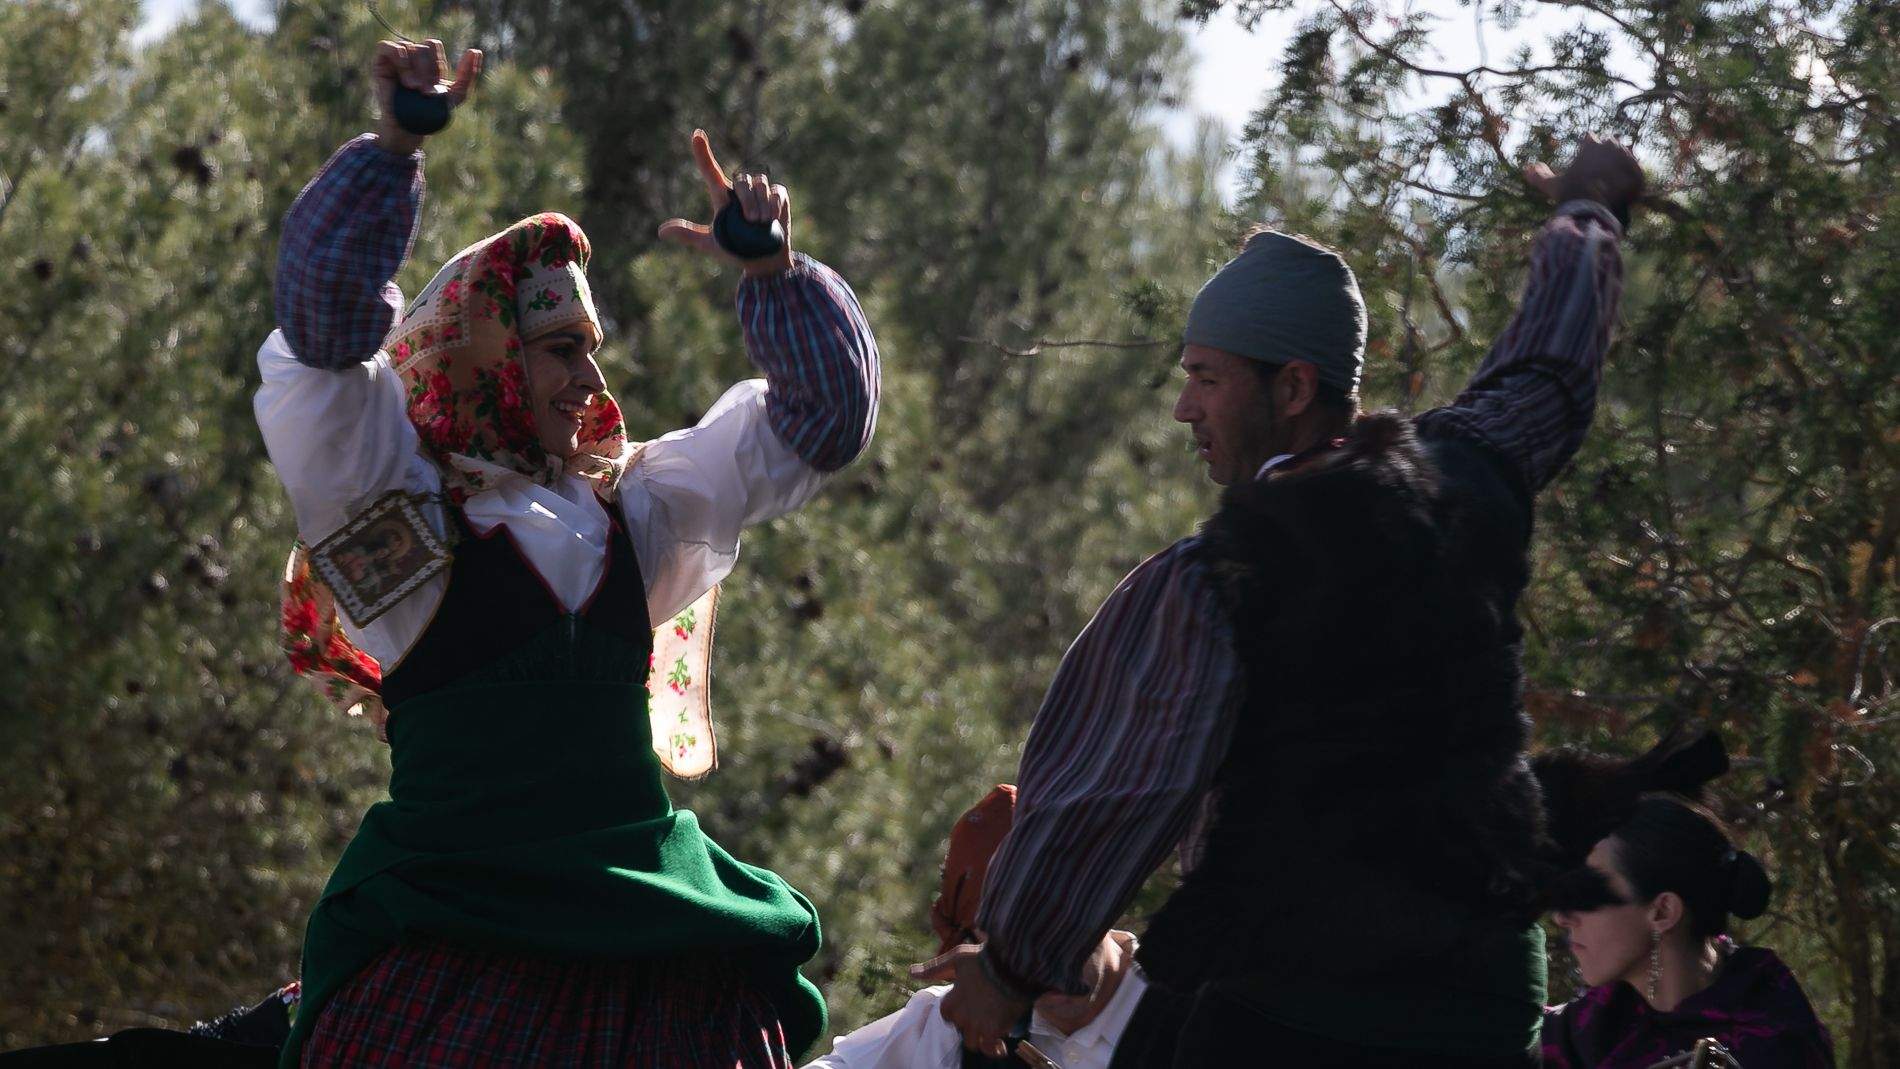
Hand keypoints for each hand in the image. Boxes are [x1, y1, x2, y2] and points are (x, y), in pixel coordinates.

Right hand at [371, 38, 481, 155]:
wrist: (411, 128)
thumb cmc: (432, 112)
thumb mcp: (457, 94)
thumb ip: (468, 73)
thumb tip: (475, 50)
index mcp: (427, 59)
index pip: (433, 44)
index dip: (436, 63)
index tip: (436, 85)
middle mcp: (411, 56)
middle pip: (422, 46)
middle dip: (428, 69)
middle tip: (426, 91)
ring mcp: (395, 59)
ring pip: (409, 48)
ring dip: (415, 70)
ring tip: (414, 88)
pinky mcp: (380, 64)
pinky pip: (387, 47)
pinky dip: (398, 58)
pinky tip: (404, 77)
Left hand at [657, 130, 795, 276]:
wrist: (764, 260)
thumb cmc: (736, 250)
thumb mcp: (711, 244)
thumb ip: (689, 235)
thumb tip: (661, 232)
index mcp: (722, 197)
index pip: (709, 170)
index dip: (702, 151)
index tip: (696, 134)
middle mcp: (739, 191)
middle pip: (741, 180)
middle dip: (746, 200)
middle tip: (751, 220)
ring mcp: (760, 191)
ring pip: (760, 183)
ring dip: (761, 205)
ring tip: (762, 223)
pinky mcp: (777, 195)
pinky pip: (776, 191)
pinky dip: (774, 204)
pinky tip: (773, 218)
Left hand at [911, 944, 1032, 1058]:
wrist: (1013, 964)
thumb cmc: (983, 959)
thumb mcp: (957, 959)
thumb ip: (934, 969)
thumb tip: (911, 972)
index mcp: (951, 1002)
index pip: (947, 1015)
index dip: (957, 1010)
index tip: (968, 1003)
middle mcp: (961, 1017)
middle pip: (961, 1029)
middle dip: (970, 1023)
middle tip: (983, 1013)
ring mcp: (977, 1026)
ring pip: (973, 1043)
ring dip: (980, 1037)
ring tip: (991, 1029)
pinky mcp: (994, 1030)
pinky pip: (990, 1048)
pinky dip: (994, 1049)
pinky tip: (1000, 1047)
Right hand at [1525, 134, 1643, 216]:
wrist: (1593, 211)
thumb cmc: (1570, 195)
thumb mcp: (1552, 185)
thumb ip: (1539, 176)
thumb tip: (1527, 169)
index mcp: (1591, 144)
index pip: (1591, 139)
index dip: (1587, 149)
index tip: (1584, 162)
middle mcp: (1611, 146)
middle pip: (1610, 144)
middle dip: (1606, 155)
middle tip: (1598, 172)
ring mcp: (1627, 158)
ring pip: (1625, 157)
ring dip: (1620, 165)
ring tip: (1611, 181)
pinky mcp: (1638, 173)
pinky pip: (1636, 173)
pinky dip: (1630, 181)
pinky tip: (1621, 190)